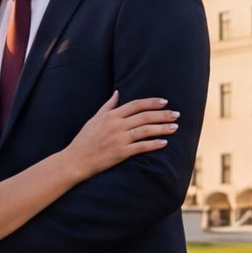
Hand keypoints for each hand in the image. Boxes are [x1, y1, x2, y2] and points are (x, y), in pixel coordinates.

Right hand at [63, 92, 179, 180]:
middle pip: (144, 116)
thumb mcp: (94, 119)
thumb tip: (117, 92)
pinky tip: (164, 143)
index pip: (135, 105)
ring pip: (145, 130)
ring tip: (175, 127)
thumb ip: (107, 106)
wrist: (75, 160)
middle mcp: (116, 125)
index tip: (164, 102)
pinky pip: (141, 147)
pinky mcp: (120, 153)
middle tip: (176, 114)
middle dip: (162, 114)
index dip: (151, 102)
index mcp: (110, 116)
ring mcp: (119, 139)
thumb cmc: (84, 140)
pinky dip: (153, 144)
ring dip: (162, 128)